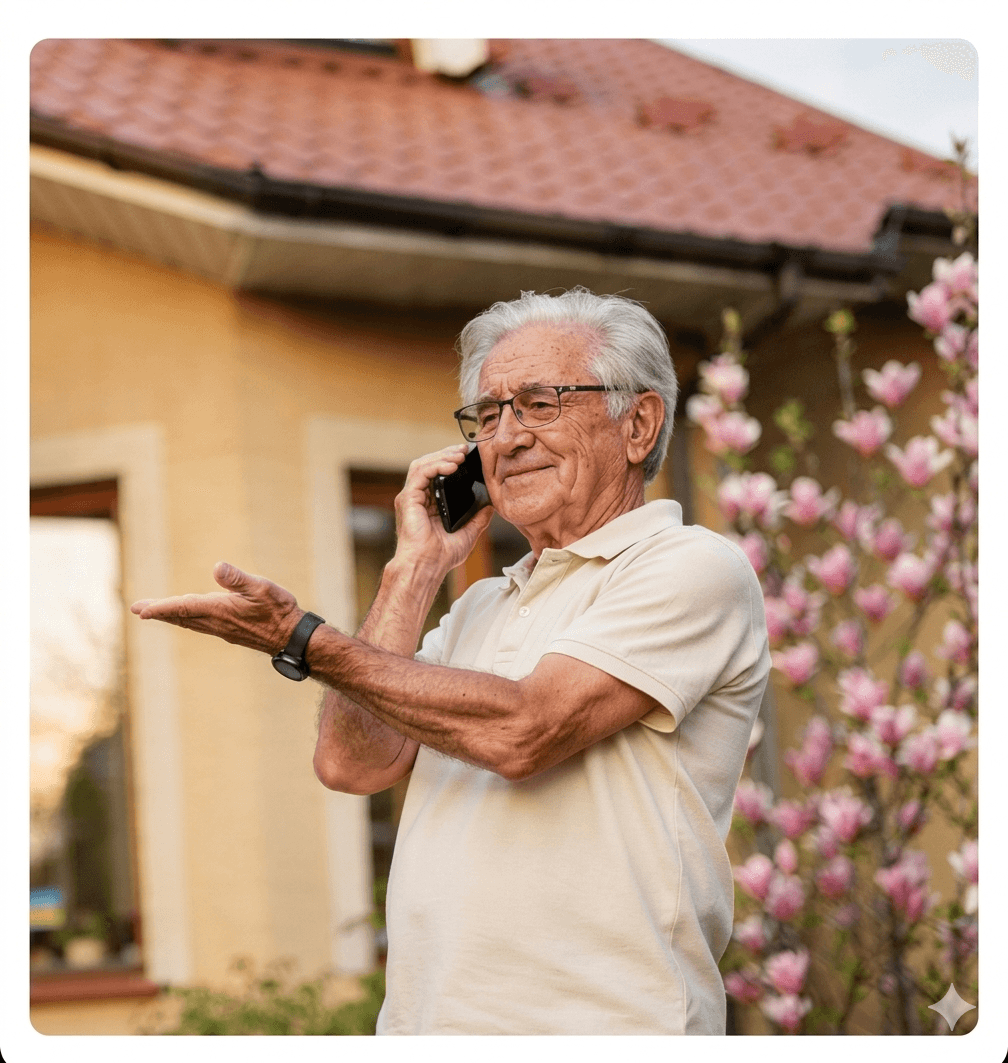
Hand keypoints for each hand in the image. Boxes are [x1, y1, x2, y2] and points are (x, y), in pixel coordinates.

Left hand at [131, 562, 303, 655]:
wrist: (292, 638)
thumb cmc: (280, 610)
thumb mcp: (262, 588)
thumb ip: (238, 579)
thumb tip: (217, 567)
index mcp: (220, 610)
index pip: (183, 608)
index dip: (161, 608)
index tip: (141, 610)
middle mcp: (216, 622)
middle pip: (180, 617)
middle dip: (158, 612)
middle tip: (138, 609)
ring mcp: (222, 629)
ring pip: (188, 622)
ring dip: (169, 617)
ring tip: (154, 613)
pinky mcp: (229, 631)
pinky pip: (199, 625)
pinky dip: (185, 620)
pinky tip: (186, 618)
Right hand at [393, 444, 494, 576]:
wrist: (428, 565)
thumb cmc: (442, 555)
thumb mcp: (468, 534)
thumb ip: (478, 519)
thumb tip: (491, 507)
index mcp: (429, 504)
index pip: (437, 474)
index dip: (450, 462)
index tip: (467, 457)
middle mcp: (418, 498)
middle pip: (429, 465)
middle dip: (447, 454)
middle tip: (464, 450)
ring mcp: (411, 497)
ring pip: (422, 464)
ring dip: (442, 456)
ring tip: (459, 456)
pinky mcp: (408, 498)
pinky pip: (420, 473)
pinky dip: (436, 465)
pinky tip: (451, 466)